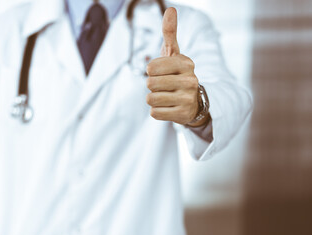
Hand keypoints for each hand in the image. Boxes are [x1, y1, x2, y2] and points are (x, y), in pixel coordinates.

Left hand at [146, 7, 208, 126]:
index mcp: (186, 63)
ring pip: (151, 99)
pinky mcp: (182, 115)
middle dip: (151, 86)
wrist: (194, 101)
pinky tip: (168, 107)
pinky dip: (157, 111)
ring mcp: (187, 99)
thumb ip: (170, 33)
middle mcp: (190, 80)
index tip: (161, 72)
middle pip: (149, 84)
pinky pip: (155, 113)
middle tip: (163, 86)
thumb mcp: (174, 54)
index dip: (151, 71)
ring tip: (166, 96)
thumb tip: (170, 9)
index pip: (151, 68)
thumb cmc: (178, 74)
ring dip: (153, 99)